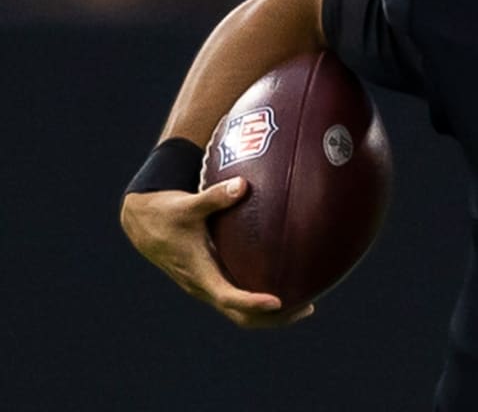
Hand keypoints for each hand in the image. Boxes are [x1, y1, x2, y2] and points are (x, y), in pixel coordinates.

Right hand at [119, 178, 314, 327]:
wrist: (143, 223)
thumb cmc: (167, 212)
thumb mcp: (188, 204)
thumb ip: (215, 196)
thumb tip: (243, 184)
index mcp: (199, 273)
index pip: (228, 297)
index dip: (252, 302)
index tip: (277, 302)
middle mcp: (204, 286)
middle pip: (240, 317)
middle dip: (272, 319)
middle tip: (308, 308)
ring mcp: (207, 287)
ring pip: (240, 314)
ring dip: (271, 316)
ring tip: (307, 305)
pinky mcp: (211, 281)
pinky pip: (239, 300)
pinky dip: (260, 301)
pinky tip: (286, 284)